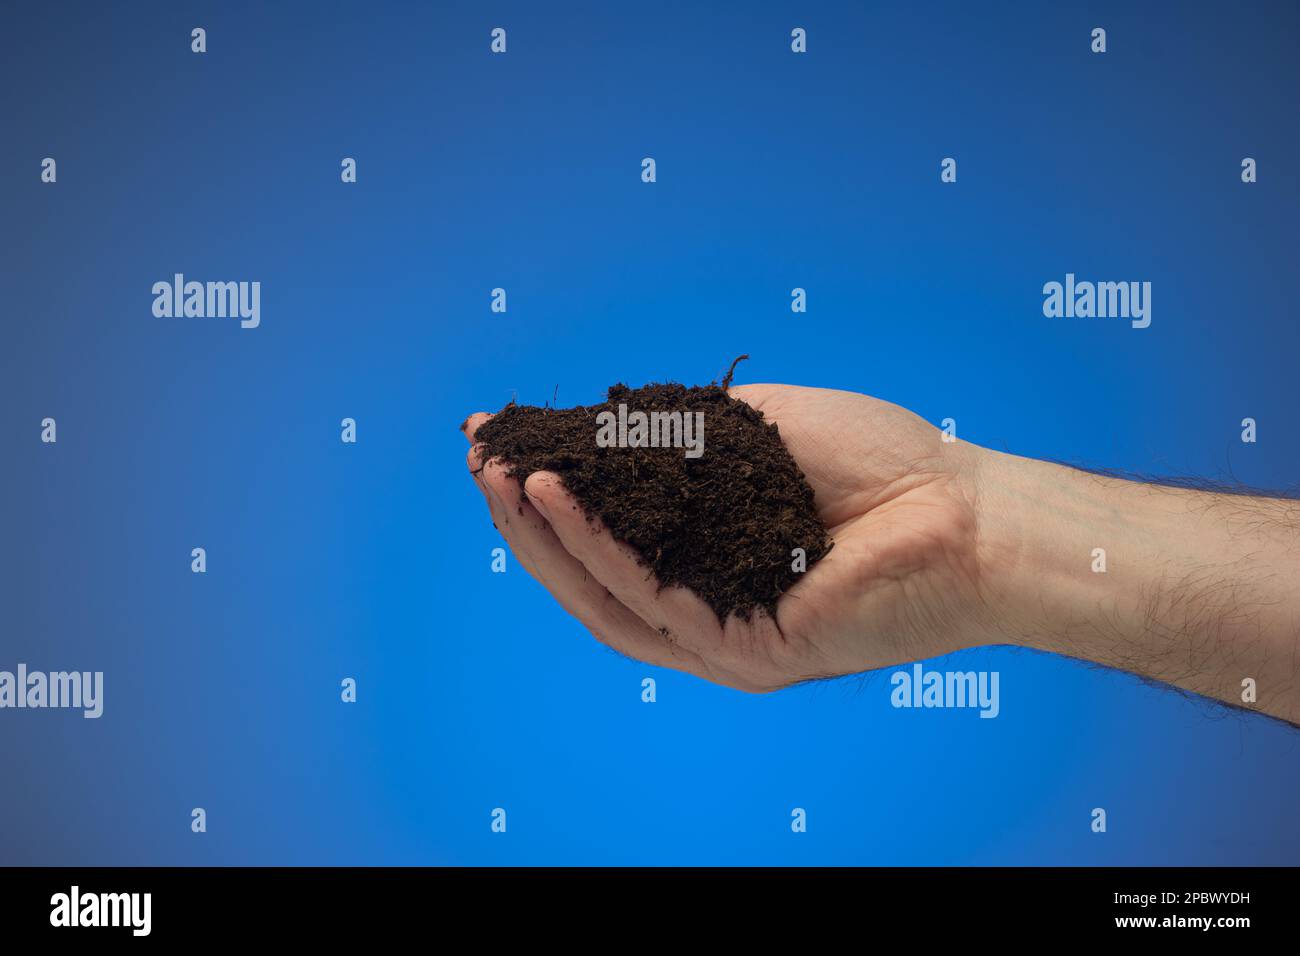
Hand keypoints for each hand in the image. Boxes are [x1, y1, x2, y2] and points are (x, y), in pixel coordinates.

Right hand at [463, 384, 997, 691]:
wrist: (968, 510)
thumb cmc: (880, 465)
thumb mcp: (755, 432)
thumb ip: (679, 439)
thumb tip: (598, 425)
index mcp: (710, 560)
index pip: (611, 534)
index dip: (550, 492)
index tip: (499, 441)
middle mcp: (709, 605)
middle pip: (592, 575)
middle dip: (528, 518)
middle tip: (481, 462)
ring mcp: (725, 637)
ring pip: (605, 598)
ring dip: (544, 537)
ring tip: (500, 478)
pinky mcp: (747, 652)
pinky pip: (652, 599)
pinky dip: (596, 548)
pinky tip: (556, 496)